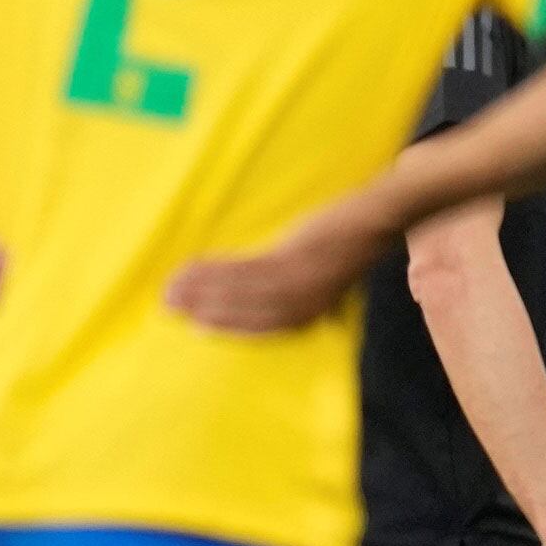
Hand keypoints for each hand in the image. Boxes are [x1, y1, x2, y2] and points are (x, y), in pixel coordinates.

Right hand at [165, 198, 386, 333]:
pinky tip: (194, 266)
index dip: (227, 327)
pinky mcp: (297, 257)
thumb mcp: (324, 273)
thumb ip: (296, 287)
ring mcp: (302, 280)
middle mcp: (307, 300)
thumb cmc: (346, 241)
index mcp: (314, 307)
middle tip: (168, 305)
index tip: (194, 328)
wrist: (377, 217)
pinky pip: (248, 269)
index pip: (264, 326)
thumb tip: (258, 290)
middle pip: (247, 312)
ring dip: (203, 290)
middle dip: (206, 310)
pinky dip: (217, 270)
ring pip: (242, 292)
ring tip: (172, 286)